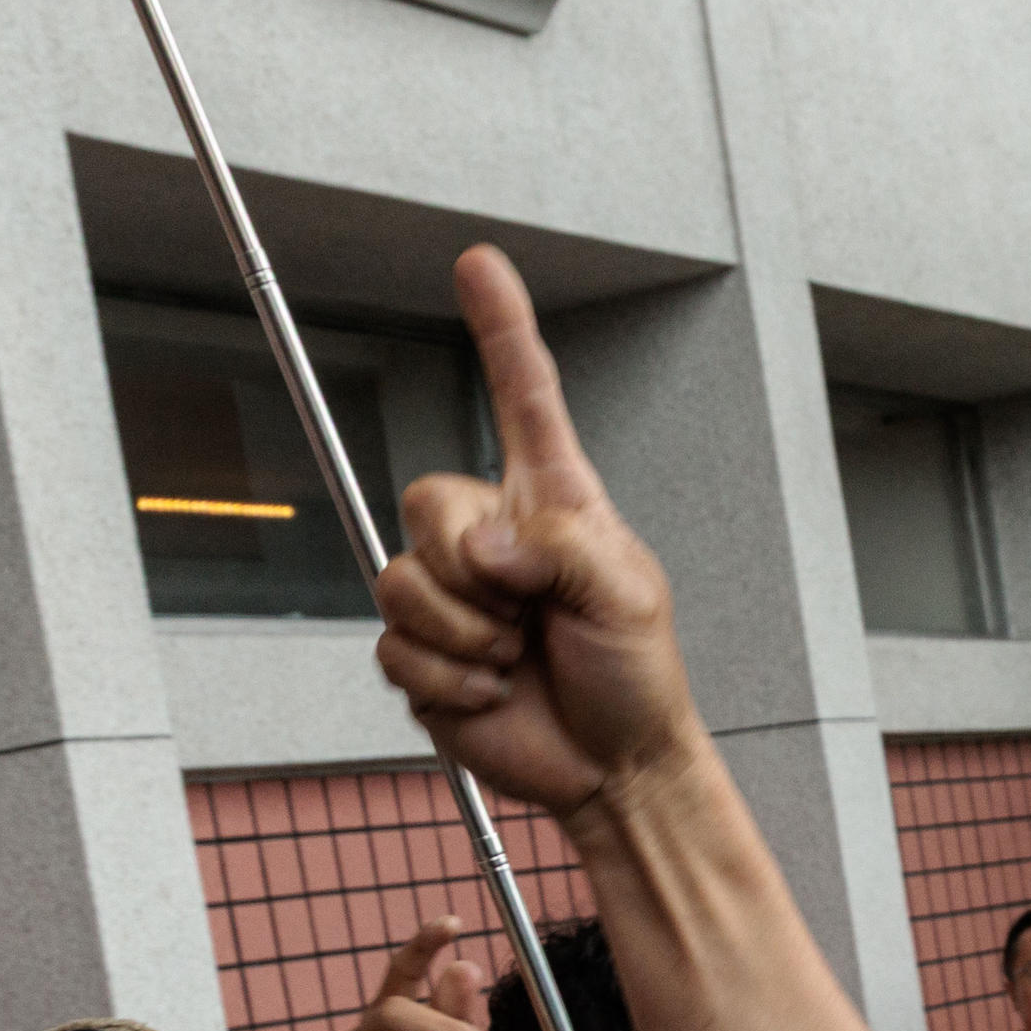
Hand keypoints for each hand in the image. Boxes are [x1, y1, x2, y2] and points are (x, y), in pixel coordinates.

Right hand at [371, 246, 704, 814]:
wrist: (613, 767)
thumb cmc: (637, 676)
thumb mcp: (627, 595)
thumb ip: (561, 550)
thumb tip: (484, 552)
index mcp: (552, 502)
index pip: (522, 399)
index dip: (501, 331)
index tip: (479, 263)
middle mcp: (493, 537)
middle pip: (427, 499)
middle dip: (471, 568)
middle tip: (527, 615)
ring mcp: (453, 596)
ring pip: (400, 581)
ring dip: (466, 635)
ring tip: (517, 659)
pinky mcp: (423, 654)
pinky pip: (394, 647)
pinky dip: (449, 679)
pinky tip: (492, 692)